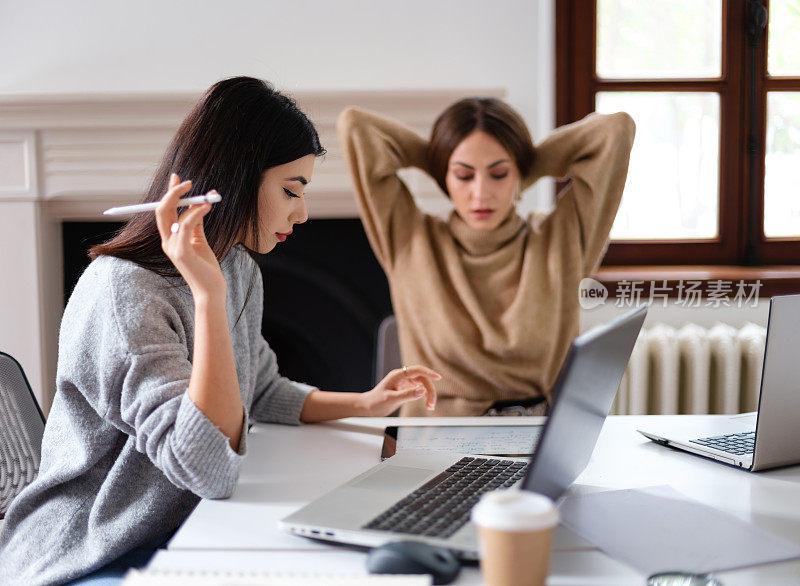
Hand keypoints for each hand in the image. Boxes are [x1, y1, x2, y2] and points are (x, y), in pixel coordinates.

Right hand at [155, 174, 224, 300]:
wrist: (211, 291)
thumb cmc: (207, 269)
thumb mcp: (200, 242)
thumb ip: (197, 224)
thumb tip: (198, 205)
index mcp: (170, 239)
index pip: (164, 211)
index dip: (169, 193)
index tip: (177, 178)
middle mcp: (167, 242)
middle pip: (162, 210)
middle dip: (173, 192)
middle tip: (188, 181)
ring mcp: (172, 247)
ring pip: (173, 216)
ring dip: (190, 201)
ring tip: (208, 196)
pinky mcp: (182, 252)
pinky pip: (186, 226)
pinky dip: (196, 213)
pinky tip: (207, 206)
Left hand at [359, 366, 440, 416]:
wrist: (368, 407)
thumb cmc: (376, 402)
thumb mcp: (391, 399)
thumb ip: (407, 395)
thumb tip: (422, 391)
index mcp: (398, 375)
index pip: (417, 370)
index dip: (429, 373)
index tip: (438, 377)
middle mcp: (402, 377)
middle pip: (422, 379)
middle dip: (430, 390)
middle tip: (432, 404)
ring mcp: (404, 383)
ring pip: (422, 385)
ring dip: (429, 394)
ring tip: (430, 406)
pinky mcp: (406, 389)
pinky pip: (419, 390)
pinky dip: (424, 396)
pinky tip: (427, 404)